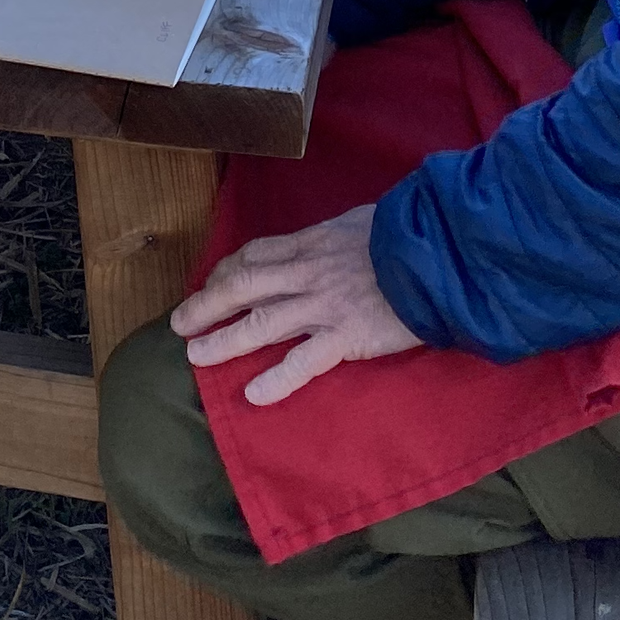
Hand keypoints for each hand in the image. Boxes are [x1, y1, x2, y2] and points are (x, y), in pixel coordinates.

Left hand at [169, 206, 421, 405]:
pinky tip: (253, 395)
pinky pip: (304, 361)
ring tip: (195, 357)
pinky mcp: (347, 336)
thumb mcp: (357, 223)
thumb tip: (325, 244)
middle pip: (244, 285)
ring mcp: (324, 305)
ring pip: (262, 323)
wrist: (440, 255)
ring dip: (224, 341)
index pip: (254, 256)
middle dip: (207, 305)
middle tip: (179, 323)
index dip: (226, 272)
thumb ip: (333, 239)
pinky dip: (277, 379)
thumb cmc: (404, 236)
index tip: (210, 286)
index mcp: (311, 242)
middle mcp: (308, 272)